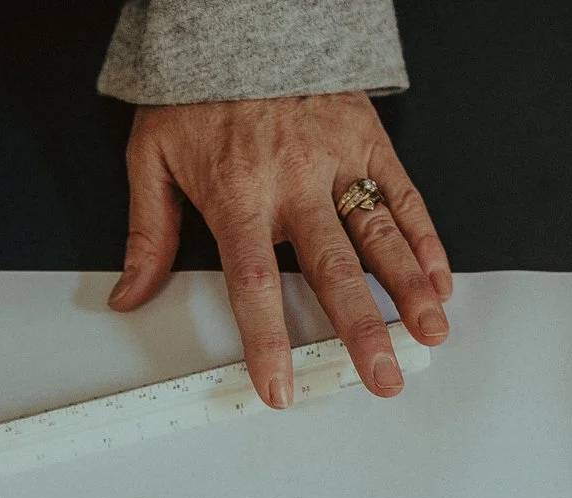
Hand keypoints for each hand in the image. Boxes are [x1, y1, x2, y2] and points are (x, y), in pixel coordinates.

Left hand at [110, 94, 451, 409]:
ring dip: (410, 289)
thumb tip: (131, 293)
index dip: (269, 342)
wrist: (241, 20)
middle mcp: (293, 182)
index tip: (280, 387)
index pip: (255, 284)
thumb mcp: (151, 155)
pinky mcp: (367, 140)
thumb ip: (148, 232)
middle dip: (362, 330)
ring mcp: (336, 161)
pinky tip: (440, 277)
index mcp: (238, 194)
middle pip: (333, 271)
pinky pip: (402, 194)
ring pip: (379, 235)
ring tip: (430, 331)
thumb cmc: (197, 89)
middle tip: (383, 376)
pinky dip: (426, 238)